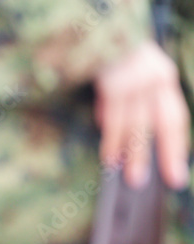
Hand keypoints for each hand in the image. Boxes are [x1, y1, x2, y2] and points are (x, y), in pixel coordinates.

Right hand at [95, 41, 189, 188]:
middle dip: (166, 154)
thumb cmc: (113, 56)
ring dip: (134, 154)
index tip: (176, 172)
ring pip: (137, 126)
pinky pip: (114, 120)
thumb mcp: (131, 75)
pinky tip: (109, 158)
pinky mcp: (114, 85)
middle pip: (164, 123)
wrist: (99, 31)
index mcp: (164, 77)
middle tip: (169, 178)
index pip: (176, 117)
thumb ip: (130, 102)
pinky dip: (112, 141)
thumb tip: (116, 135)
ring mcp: (136, 83)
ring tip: (133, 178)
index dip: (177, 146)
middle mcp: (155, 80)